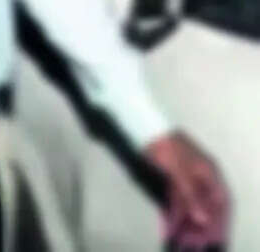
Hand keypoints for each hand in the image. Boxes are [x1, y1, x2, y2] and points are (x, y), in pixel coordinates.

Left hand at [143, 131, 229, 249]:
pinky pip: (175, 201)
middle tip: (191, 242)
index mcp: (209, 173)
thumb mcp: (181, 172)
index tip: (213, 236)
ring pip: (189, 206)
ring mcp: (185, 179)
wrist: (147, 129)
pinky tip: (167, 226)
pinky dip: (172, 214)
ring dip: (184, 223)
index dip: (219, 220)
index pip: (221, 201)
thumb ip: (191, 196)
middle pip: (204, 206)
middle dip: (199, 226)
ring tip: (177, 239)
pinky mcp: (171, 180)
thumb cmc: (169, 147)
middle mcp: (200, 178)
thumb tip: (202, 218)